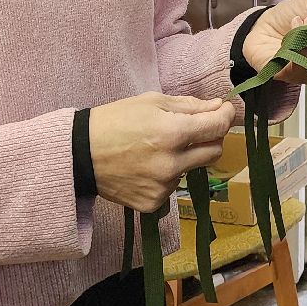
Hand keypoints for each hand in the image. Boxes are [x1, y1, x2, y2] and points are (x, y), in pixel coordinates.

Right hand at [89, 93, 236, 211]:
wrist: (79, 155)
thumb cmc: (115, 121)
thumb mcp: (151, 102)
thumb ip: (189, 106)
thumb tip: (218, 107)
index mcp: (173, 134)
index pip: (218, 127)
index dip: (226, 115)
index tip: (224, 110)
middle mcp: (172, 164)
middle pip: (214, 152)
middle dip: (211, 137)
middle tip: (195, 129)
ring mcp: (163, 187)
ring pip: (193, 169)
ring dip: (186, 157)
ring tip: (158, 148)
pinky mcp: (153, 203)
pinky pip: (173, 186)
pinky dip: (167, 175)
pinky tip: (147, 167)